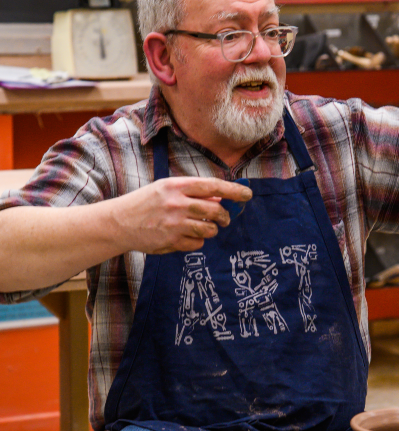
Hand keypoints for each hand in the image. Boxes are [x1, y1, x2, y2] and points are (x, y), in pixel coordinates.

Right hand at [113, 176, 251, 253]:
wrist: (119, 222)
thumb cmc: (146, 203)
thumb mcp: (166, 189)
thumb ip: (192, 192)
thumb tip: (220, 197)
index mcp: (176, 186)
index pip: (213, 186)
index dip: (233, 190)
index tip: (247, 195)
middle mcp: (177, 203)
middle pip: (215, 210)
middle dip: (225, 216)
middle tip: (225, 219)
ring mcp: (174, 224)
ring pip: (209, 229)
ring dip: (212, 230)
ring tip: (205, 228)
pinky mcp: (172, 241)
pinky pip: (197, 244)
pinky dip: (198, 242)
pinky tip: (187, 237)